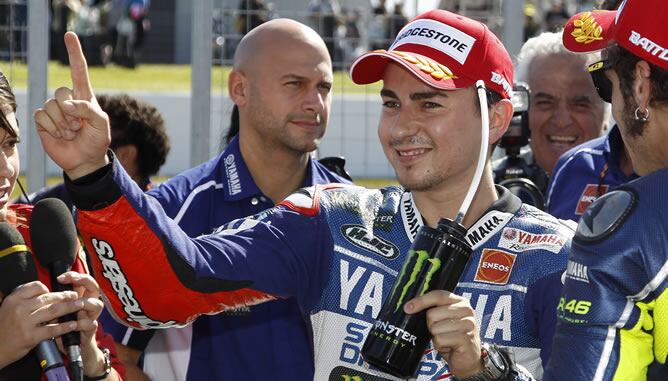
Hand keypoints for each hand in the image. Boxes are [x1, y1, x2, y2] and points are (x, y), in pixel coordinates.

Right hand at [0, 282, 81, 368]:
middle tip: (75, 295)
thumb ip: (24, 299)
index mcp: (13, 299)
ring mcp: (25, 322)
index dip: (49, 289)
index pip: (36, 286)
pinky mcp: (30, 337)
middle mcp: (19, 308)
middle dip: (64, 296)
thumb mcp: (8, 308)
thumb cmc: (3, 327)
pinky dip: (64, 326)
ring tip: (79, 305)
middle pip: (47, 298)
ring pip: (53, 311)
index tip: (57, 291)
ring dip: (69, 307)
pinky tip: (73, 324)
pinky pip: (52, 329)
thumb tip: (45, 292)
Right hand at [34, 32, 110, 179]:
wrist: (85, 160)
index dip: (74, 53)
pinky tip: (61, 136)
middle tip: (80, 127)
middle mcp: (68, 100)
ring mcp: (55, 110)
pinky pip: (42, 116)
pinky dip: (53, 128)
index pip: (79, 70)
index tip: (70, 35)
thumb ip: (89, 110)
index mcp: (84, 96)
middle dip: (72, 113)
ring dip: (64, 124)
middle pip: (61, 92)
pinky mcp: (44, 121)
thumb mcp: (102, 125)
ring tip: (72, 133)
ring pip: (52, 106)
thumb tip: (67, 104)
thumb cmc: (97, 140)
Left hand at [56, 271, 105, 372]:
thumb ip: (55, 299)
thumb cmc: (63, 325)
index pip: (81, 280)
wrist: (72, 346)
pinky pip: (90, 323)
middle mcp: (89, 303)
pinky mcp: (92, 328)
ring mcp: (92, 315)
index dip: (73, 276)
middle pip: (94, 286)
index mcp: (80, 296)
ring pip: (96, 304)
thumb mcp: (58, 310)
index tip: (60, 277)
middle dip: (84, 281)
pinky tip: (74, 324)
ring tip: (76, 304)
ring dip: (86, 303)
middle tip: (73, 280)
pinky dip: (82, 323)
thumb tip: (41, 288)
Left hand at [404, 290, 482, 378]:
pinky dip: (440, 346)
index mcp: (460, 301)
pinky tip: (450, 347)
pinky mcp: (466, 338)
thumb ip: (434, 310)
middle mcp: (466, 310)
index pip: (437, 295)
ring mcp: (468, 324)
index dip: (421, 301)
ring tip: (447, 340)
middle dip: (431, 326)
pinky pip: (440, 340)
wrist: (468, 359)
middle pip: (432, 314)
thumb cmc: (452, 337)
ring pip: (435, 328)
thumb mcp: (444, 320)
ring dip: (436, 337)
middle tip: (442, 332)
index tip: (407, 308)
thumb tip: (410, 307)